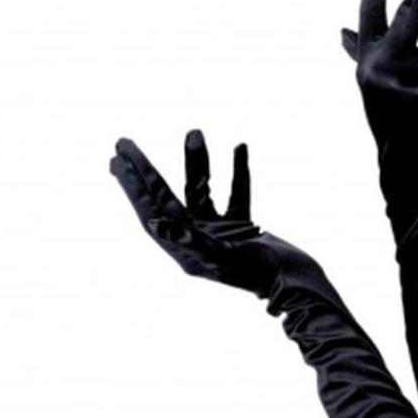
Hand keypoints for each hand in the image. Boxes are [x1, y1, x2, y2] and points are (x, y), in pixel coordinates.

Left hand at [109, 129, 331, 305]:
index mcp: (187, 251)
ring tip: (194, 131)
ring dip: (197, 163)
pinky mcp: (244, 228)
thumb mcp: (225, 257)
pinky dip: (238, 173)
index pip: (152, 212)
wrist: (301, 286)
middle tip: (123, 142)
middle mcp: (199, 240)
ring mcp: (221, 234)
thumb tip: (153, 224)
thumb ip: (191, 241)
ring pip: (201, 192)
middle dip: (146, 170)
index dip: (133, 187)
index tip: (116, 159)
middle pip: (165, 199)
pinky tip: (239, 147)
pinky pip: (237, 195)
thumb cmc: (263, 276)